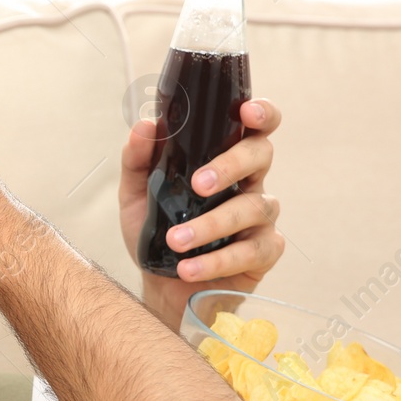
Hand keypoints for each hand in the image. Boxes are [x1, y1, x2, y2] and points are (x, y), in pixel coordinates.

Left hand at [119, 98, 285, 329]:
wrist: (160, 287)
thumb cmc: (157, 234)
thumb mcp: (136, 195)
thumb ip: (137, 160)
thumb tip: (144, 125)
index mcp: (225, 161)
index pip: (254, 128)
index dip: (261, 114)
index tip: (246, 113)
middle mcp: (249, 183)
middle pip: (260, 156)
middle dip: (231, 166)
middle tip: (198, 184)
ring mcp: (260, 218)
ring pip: (253, 207)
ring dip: (212, 224)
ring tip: (176, 241)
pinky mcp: (264, 253)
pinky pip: (252, 251)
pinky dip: (217, 261)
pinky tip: (189, 269)